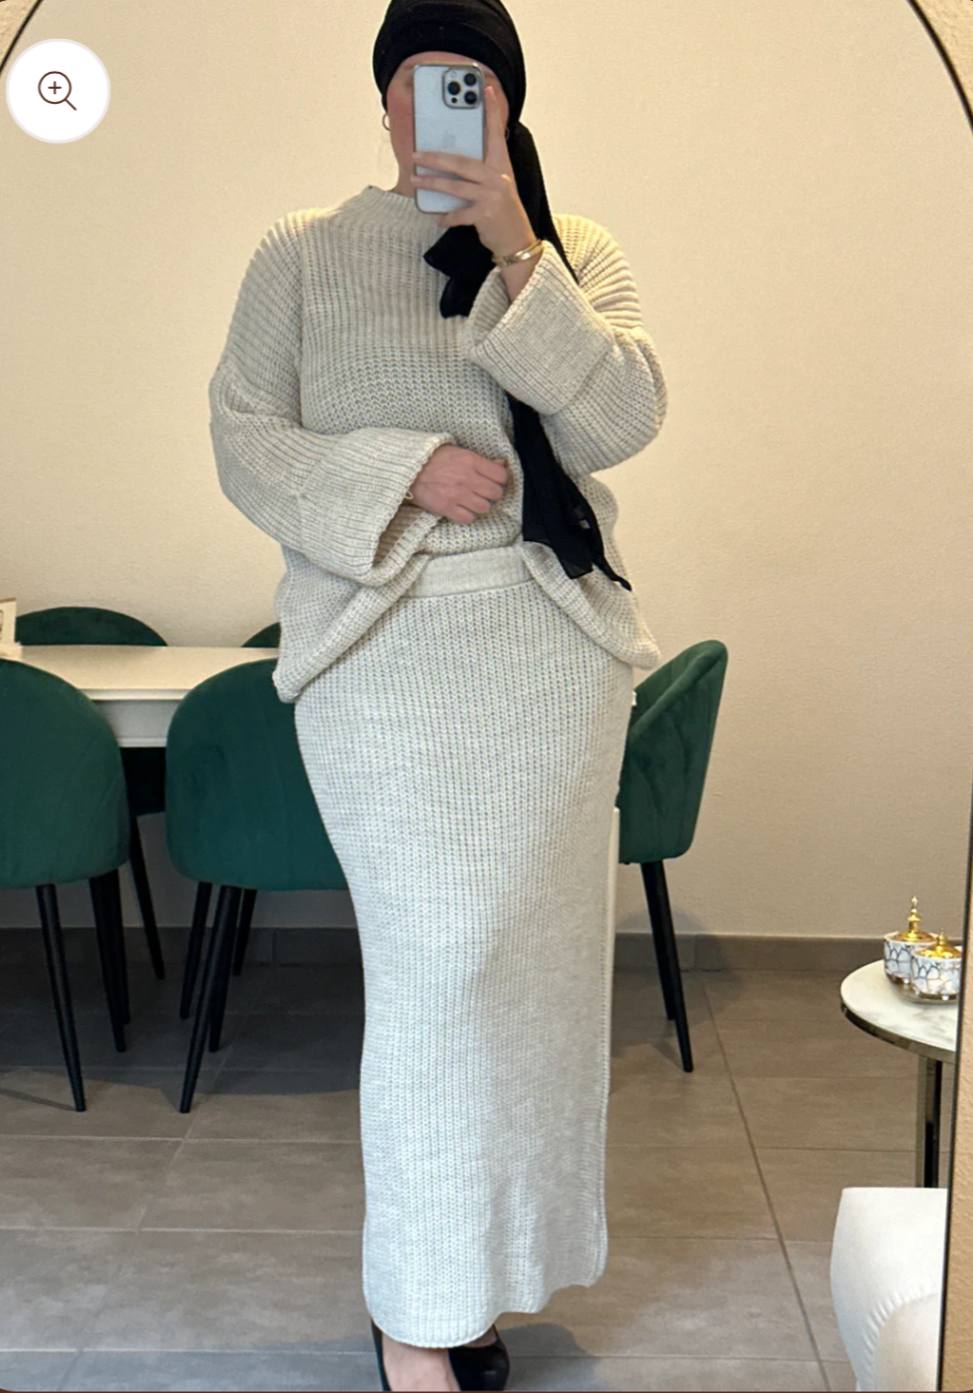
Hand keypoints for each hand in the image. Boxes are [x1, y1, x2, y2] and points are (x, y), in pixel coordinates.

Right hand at [409, 445, 508, 523]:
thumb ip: (481, 460)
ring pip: (485, 508)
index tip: (494, 481)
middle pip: (496, 493)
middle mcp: (468, 479)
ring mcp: (458, 495)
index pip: (501, 476)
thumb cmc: (433, 458)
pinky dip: (467, 516)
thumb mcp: (458, 451)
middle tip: (483, 492)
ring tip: (472, 501)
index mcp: (471, 461)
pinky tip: (462, 509)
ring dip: (480, 505)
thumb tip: (501, 464)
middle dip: (492, 494)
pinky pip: (468, 518)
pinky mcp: (447, 508)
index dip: (500, 480)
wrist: (408, 468)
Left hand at [410, 83, 537, 258]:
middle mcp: (498, 177)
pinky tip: (438, 217)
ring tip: (416, 181)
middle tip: (416, 155)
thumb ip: (480, 171)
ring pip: (455, 186)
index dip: (492, 111)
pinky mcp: (485, 215)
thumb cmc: (502, 210)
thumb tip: (449, 163)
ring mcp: (492, 196)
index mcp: (501, 165)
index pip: (496, 133)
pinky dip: (446, 217)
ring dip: (432, 184)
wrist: (517, 240)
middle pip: (462, 162)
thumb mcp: (497, 185)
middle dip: (436, 158)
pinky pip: (459, 214)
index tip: (485, 90)